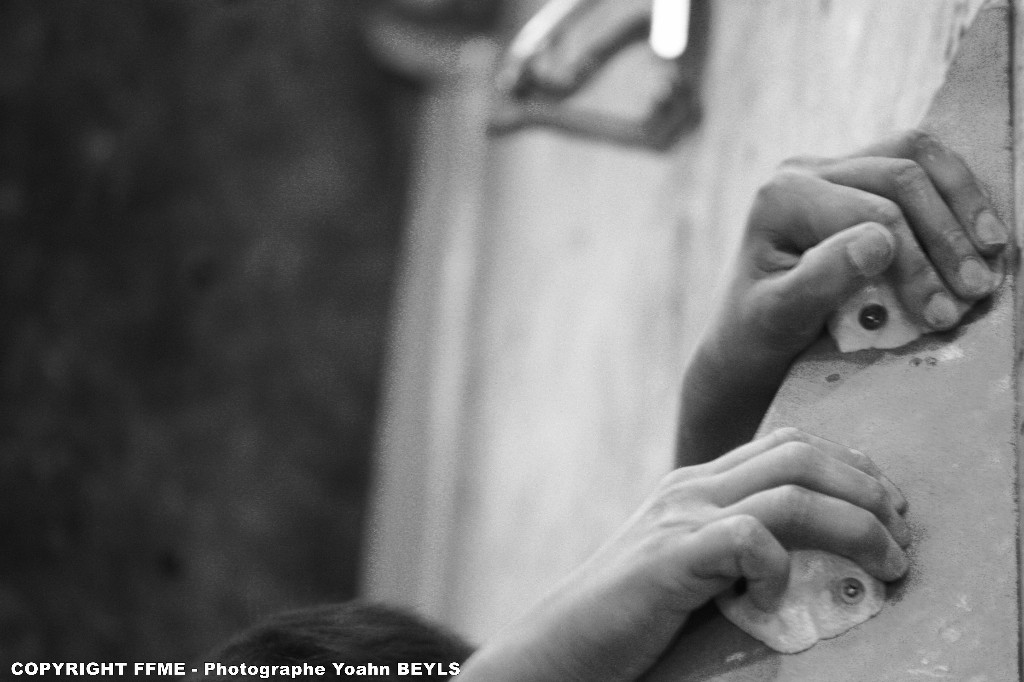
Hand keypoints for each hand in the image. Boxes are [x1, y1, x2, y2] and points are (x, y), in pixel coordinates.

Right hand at [458, 428, 909, 681]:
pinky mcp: (671, 557)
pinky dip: (781, 566)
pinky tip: (777, 596)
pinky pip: (749, 538)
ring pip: (791, 489)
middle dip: (866, 485)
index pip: (786, 443)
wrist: (562, 643)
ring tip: (886, 563)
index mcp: (696, 484)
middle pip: (799, 452)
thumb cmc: (629, 614)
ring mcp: (679, 518)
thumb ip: (735, 544)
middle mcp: (690, 488)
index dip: (849, 464)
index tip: (888, 504)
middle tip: (900, 529)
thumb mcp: (689, 565)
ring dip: (855, 525)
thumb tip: (809, 554)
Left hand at [678, 129, 1008, 463]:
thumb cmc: (759, 333)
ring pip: (917, 157)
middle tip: (976, 292)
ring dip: (963, 205)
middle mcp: (805, 170)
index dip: (916, 262)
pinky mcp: (859, 177)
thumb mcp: (779, 318)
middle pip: (901, 176)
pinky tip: (982, 236)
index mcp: (782, 196)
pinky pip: (921, 165)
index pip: (871, 214)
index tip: (941, 315)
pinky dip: (957, 196)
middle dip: (947, 236)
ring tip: (994, 258)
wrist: (750, 338)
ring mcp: (833, 168)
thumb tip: (879, 241)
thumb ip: (821, 280)